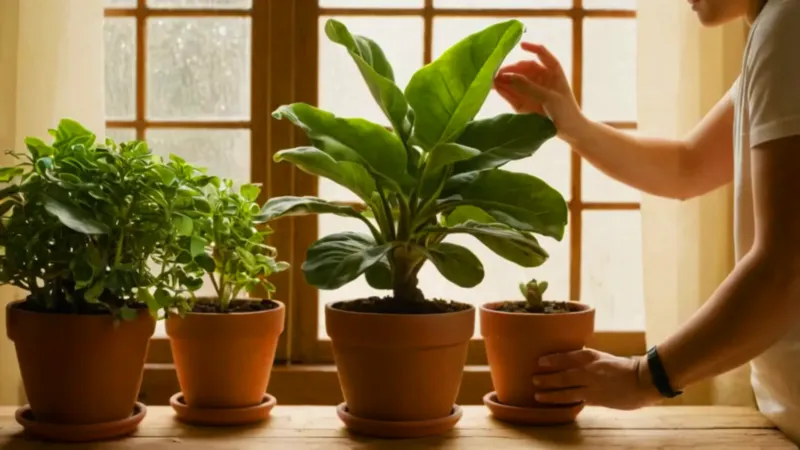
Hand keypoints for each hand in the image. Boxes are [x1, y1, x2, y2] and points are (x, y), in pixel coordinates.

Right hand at [493, 42, 585, 140]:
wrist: (569, 131)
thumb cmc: (565, 111)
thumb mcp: (549, 97)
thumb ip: (528, 87)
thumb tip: (508, 77)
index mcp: (552, 70)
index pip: (541, 53)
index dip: (531, 48)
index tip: (520, 45)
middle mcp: (540, 77)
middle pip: (522, 68)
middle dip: (510, 70)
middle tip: (497, 73)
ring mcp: (530, 90)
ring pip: (514, 81)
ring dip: (503, 80)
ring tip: (490, 81)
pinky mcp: (523, 102)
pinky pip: (511, 95)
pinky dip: (503, 92)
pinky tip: (495, 89)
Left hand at [532, 349, 662, 409]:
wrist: (643, 380)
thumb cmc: (623, 367)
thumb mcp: (603, 358)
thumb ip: (586, 360)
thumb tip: (568, 361)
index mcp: (591, 357)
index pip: (567, 357)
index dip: (553, 360)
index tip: (540, 361)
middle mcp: (590, 371)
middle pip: (564, 375)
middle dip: (547, 378)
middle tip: (534, 379)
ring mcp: (593, 387)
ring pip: (567, 391)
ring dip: (551, 394)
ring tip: (538, 395)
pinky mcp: (597, 400)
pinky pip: (577, 401)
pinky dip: (566, 403)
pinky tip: (556, 405)